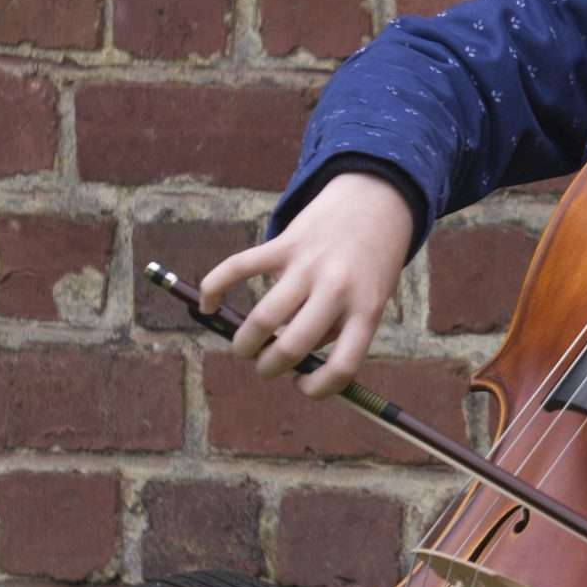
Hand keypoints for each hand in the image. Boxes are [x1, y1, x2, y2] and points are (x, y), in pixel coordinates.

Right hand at [197, 171, 412, 397]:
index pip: (342, 367)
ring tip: (244, 347)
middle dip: (268, 367)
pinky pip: (239, 267)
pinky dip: (215, 288)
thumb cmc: (371, 262)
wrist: (378, 199)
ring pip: (263, 318)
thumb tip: (291, 363)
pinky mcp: (285, 242)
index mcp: (366, 310)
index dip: (317, 388)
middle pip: (291, 346)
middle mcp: (338, 290)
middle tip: (264, 366)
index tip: (301, 382)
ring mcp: (309, 265)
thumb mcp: (371, 299)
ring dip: (244, 342)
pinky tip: (208, 304)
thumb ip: (336, 329)